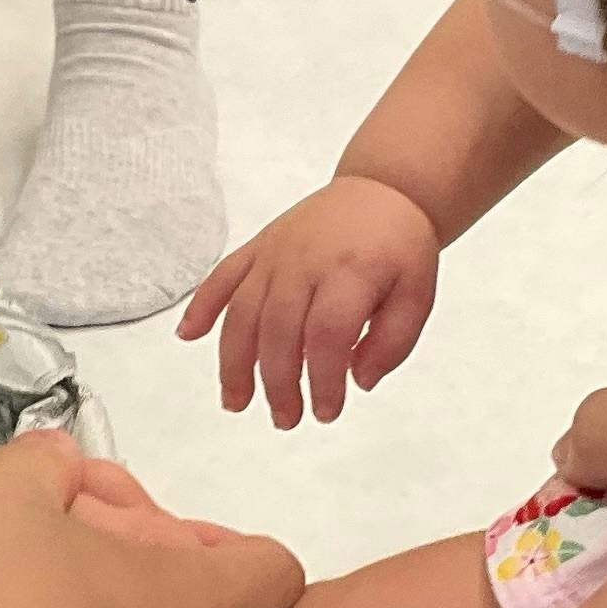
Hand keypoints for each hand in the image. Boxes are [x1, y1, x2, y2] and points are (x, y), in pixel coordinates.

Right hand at [176, 177, 440, 427]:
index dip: (323, 379)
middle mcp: (305, 261)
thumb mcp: (418, 295)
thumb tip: (360, 380)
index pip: (327, 333)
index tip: (327, 410)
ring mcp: (276, 253)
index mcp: (350, 271)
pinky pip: (222, 276)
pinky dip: (201, 305)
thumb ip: (393, 342)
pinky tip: (188, 335)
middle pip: (279, 329)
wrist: (382, 189)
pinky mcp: (258, 247)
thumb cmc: (399, 244)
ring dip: (234, 362)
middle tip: (287, 418)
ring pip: (243, 312)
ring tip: (236, 402)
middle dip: (278, 383)